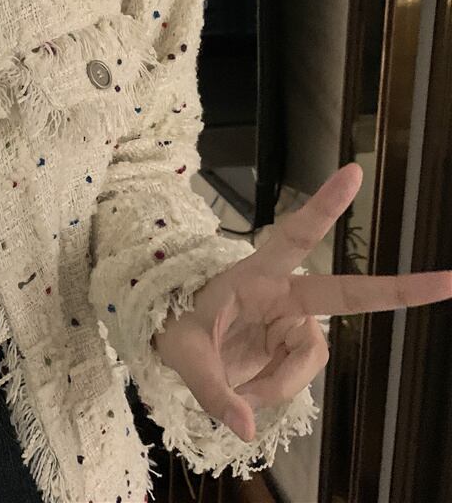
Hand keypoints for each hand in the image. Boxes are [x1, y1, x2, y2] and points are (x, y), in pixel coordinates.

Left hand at [151, 162, 451, 441]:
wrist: (174, 341)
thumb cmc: (175, 326)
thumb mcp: (182, 352)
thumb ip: (211, 389)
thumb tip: (247, 427)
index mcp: (255, 275)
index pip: (293, 236)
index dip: (324, 206)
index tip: (353, 172)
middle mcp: (283, 294)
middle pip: (345, 293)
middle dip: (396, 289)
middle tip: (448, 281)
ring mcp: (291, 324)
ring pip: (310, 360)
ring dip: (276, 383)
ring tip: (237, 390)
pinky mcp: (291, 349)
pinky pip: (296, 378)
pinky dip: (274, 391)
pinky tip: (248, 392)